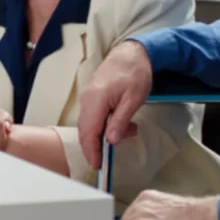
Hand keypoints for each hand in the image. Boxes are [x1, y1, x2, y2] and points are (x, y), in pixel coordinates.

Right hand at [77, 40, 152, 168]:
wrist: (131, 53)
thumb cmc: (134, 73)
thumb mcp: (133, 99)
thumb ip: (120, 121)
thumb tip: (110, 141)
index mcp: (96, 100)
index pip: (89, 132)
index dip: (92, 151)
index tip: (97, 166)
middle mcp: (87, 100)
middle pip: (84, 130)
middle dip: (94, 147)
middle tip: (107, 160)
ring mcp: (87, 97)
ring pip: (88, 124)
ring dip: (102, 135)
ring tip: (128, 132)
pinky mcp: (91, 96)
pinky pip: (92, 117)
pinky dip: (102, 126)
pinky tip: (120, 124)